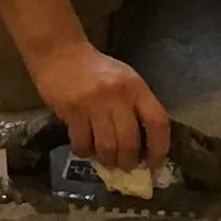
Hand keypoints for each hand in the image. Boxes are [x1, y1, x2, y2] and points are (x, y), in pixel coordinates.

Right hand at [35, 41, 170, 171]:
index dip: (159, 148)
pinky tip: (85, 149)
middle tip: (125, 168)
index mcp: (136, 88)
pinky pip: (82, 143)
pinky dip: (85, 152)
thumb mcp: (124, 80)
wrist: (60, 52)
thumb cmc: (95, 69)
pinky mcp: (73, 111)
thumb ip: (135, 106)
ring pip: (106, 147)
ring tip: (106, 161)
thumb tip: (143, 144)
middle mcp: (118, 96)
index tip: (154, 163)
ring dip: (107, 160)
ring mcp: (94, 104)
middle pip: (130, 141)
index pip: (158, 122)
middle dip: (128, 162)